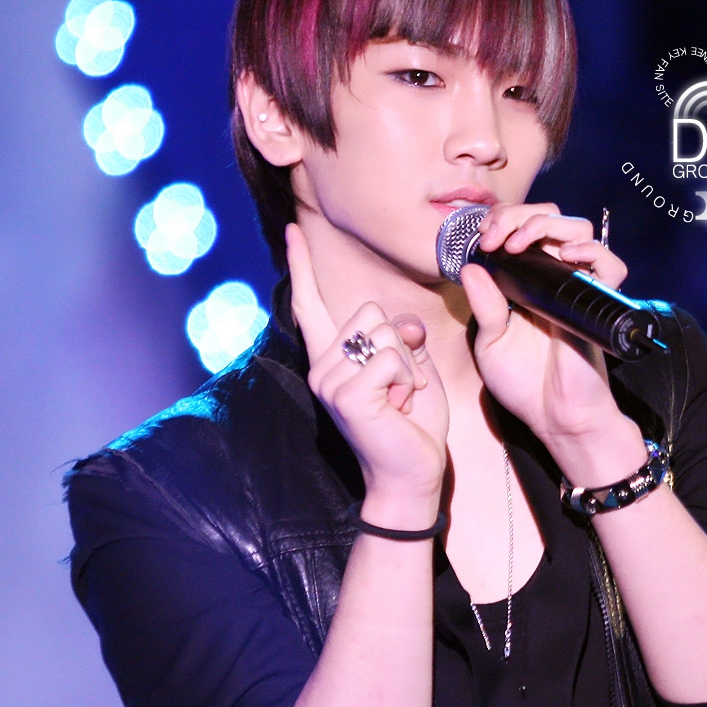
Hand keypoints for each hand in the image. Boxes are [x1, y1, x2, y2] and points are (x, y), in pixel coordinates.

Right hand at [286, 224, 449, 511]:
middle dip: (402, 343)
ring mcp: (330, 380)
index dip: (302, 265)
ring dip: (408, 366)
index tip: (293, 231)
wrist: (410, 476)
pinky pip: (393, 358)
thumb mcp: (413, 371)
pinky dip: (409, 381)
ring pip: (387, 334)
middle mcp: (323, 365)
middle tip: (401, 386)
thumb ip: (404, 339)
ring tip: (400, 400)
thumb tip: (405, 324)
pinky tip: (399, 408)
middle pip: (371, 311)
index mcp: (333, 358)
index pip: (311, 302)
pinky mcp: (347, 394)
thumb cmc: (412, 425)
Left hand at [459, 203, 634, 452]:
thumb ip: (485, 306)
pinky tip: (565, 256)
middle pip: (549, 217)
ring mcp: (577, 286)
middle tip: (495, 237)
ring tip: (520, 244)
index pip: (520, 228)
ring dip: (546, 224)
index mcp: (526, 281)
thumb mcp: (491, 343)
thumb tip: (471, 266)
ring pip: (578, 228)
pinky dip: (591, 250)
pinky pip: (610, 264)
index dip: (501, 221)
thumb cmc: (524, 384)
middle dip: (518, 215)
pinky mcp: (598, 302)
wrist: (555, 417)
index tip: (481, 238)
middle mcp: (553, 276)